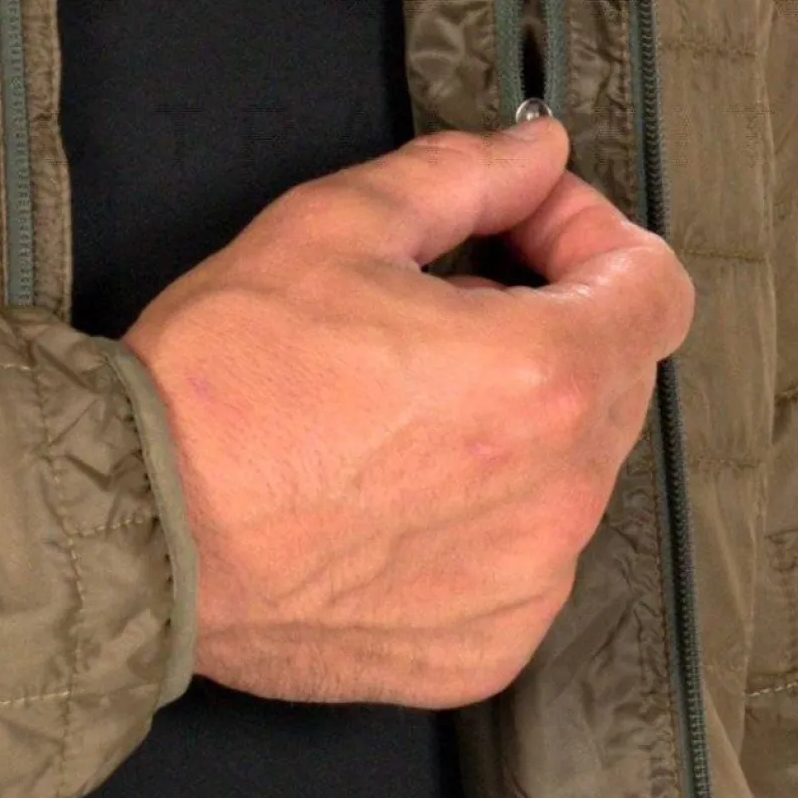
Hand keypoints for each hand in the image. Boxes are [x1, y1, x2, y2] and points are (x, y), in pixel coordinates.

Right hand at [121, 117, 694, 707]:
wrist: (139, 534)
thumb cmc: (225, 382)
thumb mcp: (336, 226)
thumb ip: (465, 176)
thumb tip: (538, 151)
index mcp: (542, 376)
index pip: (658, 290)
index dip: (595, 236)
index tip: (526, 229)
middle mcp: (560, 491)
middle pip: (618, 376)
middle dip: (551, 319)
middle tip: (442, 301)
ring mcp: (528, 581)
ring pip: (572, 469)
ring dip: (517, 421)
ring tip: (401, 402)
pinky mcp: (485, 646)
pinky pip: (525, 559)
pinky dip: (482, 515)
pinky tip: (391, 489)